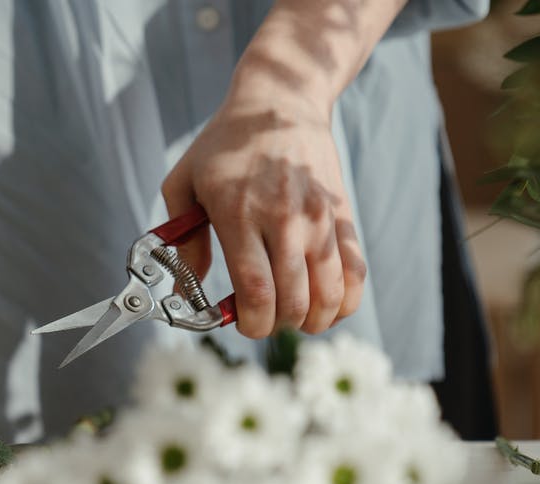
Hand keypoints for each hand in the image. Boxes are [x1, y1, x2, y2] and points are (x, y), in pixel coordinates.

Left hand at [161, 75, 365, 338]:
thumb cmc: (224, 146)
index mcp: (239, 213)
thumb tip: (188, 293)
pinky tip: (326, 306)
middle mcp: (284, 219)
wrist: (280, 102)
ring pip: (330, 295)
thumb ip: (183, 241)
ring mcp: (319, 218)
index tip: (242, 323)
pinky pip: (356, 273)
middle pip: (294, 301)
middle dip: (277, 325)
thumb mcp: (184, 183)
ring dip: (312, 321)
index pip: (256, 289)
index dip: (252, 322)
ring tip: (294, 315)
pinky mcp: (342, 216)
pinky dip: (345, 302)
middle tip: (263, 318)